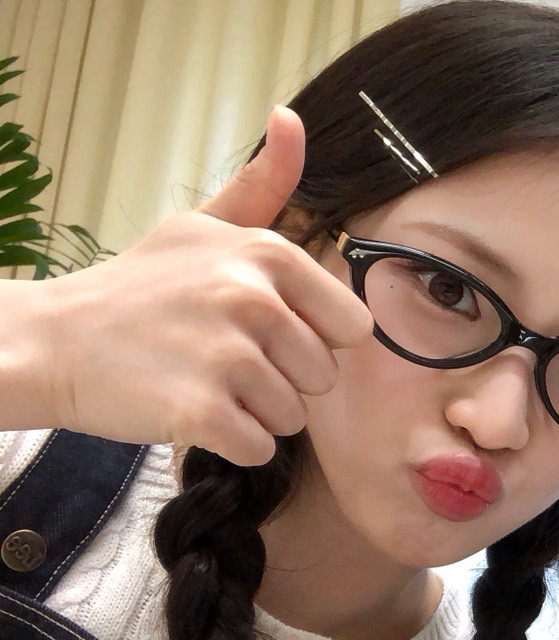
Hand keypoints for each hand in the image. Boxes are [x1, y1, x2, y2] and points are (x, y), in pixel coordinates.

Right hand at [33, 106, 371, 465]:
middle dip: (282, 379)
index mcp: (267, 254)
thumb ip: (263, 185)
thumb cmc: (139, 290)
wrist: (54, 340)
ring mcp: (225, 355)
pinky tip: (191, 411)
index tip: (263, 329)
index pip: (351, 327)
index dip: (312, 338)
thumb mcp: (202, 227)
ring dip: (254, 412)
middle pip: (322, 377)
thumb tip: (292, 118)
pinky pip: (259, 448)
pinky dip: (231, 443)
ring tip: (202, 381)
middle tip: (220, 358)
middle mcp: (250, 298)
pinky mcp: (201, 410)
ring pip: (293, 417)